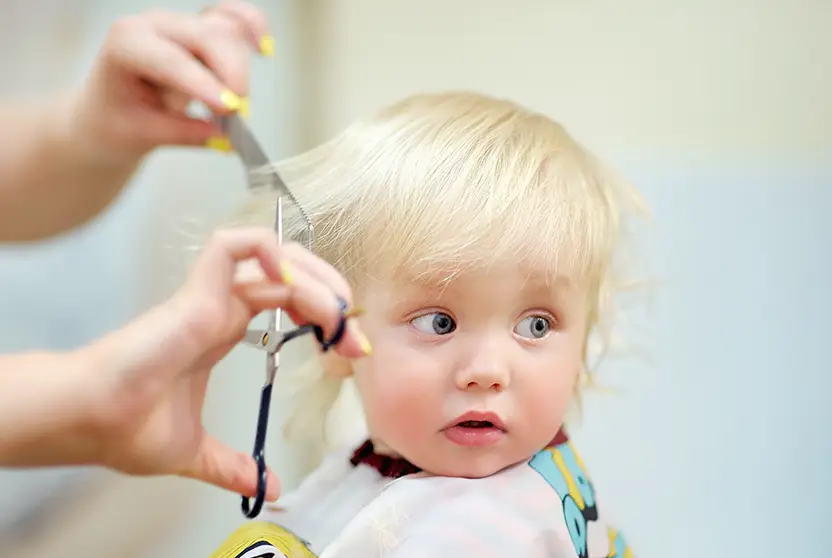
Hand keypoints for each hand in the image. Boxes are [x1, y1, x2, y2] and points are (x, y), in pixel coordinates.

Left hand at [69, 1, 271, 161]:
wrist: (109, 111)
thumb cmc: (116, 120)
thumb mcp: (142, 134)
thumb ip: (184, 134)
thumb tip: (225, 139)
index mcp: (126, 44)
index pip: (170, 60)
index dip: (202, 83)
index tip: (229, 109)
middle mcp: (154, 25)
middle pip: (206, 37)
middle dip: (230, 74)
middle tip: (239, 115)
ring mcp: (181, 24)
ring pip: (225, 31)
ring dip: (240, 67)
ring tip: (237, 106)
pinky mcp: (201, 29)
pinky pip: (232, 18)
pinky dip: (252, 26)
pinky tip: (264, 48)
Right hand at [81, 227, 371, 500]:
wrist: (90, 422)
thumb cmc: (128, 427)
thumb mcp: (197, 453)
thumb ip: (232, 465)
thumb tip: (267, 487)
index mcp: (224, 329)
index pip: (289, 300)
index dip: (325, 315)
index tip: (350, 350)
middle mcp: (222, 306)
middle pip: (291, 273)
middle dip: (332, 293)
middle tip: (353, 334)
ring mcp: (210, 296)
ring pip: (274, 256)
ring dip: (317, 279)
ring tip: (337, 317)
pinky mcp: (197, 293)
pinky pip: (234, 246)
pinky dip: (269, 250)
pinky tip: (294, 284)